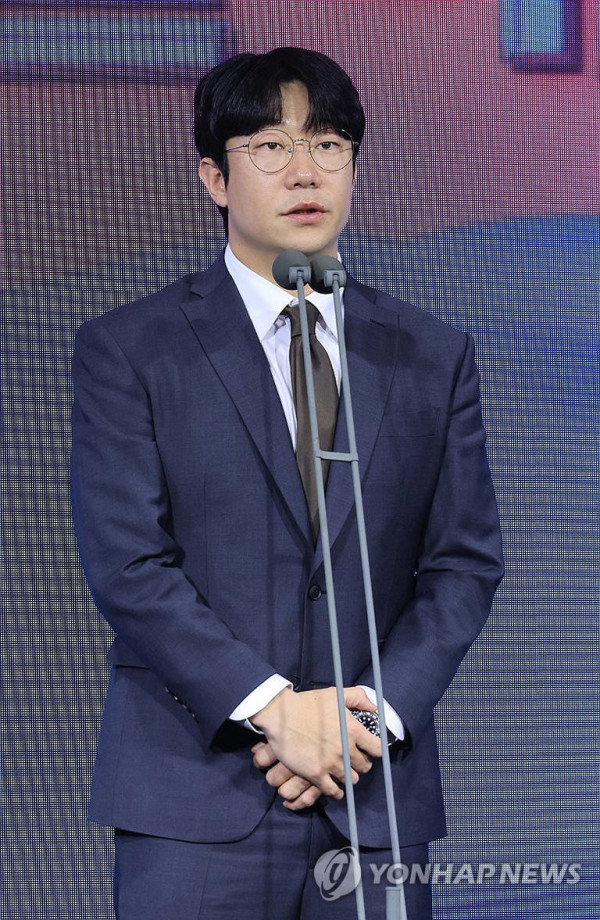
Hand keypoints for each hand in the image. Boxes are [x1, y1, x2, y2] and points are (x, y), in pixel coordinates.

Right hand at [250, 686, 381, 802]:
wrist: (281, 715)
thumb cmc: (307, 704)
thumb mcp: (336, 695)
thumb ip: (359, 698)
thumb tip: (374, 708)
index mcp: (353, 730)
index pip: (378, 749)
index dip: (375, 750)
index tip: (370, 750)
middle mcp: (345, 748)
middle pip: (365, 766)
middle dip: (361, 763)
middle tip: (355, 761)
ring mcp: (330, 763)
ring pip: (351, 779)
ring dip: (349, 776)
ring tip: (345, 772)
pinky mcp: (316, 774)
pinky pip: (333, 790)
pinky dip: (336, 791)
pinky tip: (336, 788)